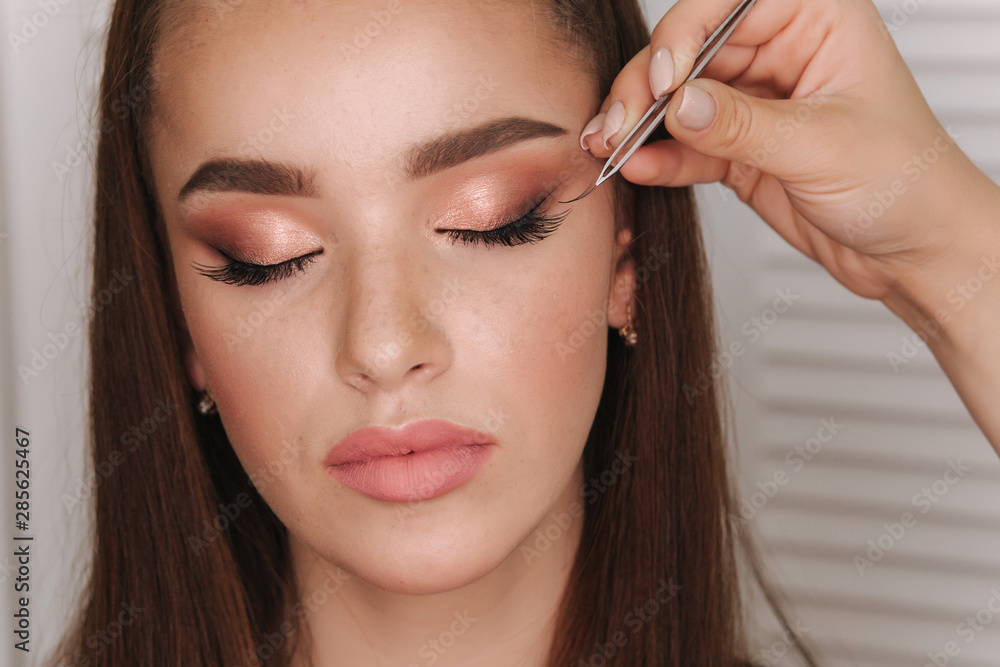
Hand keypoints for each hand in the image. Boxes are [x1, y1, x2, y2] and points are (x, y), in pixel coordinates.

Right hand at [580, 0, 999, 304]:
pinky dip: (660, 158)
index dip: (685, 34)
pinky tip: (638, 168)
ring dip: (641, 123)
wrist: (913, 252)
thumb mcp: (821, 146)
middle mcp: (781, 54)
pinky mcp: (739, 151)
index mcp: (816, 20)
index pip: (728, 6)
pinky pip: (687, 147)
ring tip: (612, 146)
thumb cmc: (903, 182)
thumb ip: (743, 125)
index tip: (663, 81)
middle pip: (690, 52)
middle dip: (647, 87)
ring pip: (679, 100)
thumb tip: (678, 105)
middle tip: (619, 123)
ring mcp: (756, 105)